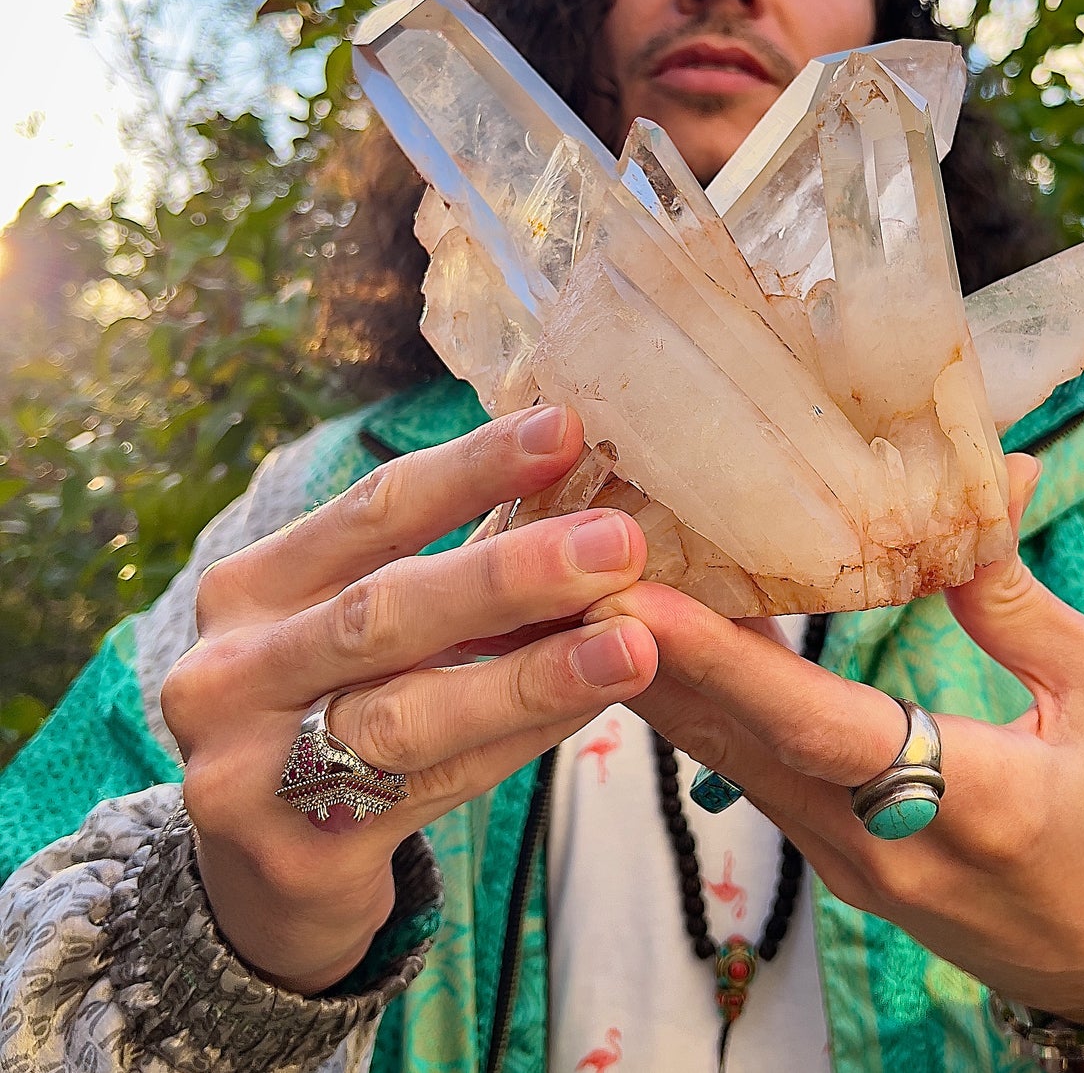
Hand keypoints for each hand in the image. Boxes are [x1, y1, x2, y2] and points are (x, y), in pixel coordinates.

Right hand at [161, 404, 658, 993]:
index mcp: (250, 589)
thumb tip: (579, 500)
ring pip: (409, 713)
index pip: (369, 510)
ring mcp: (247, 772)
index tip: (564, 432)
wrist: (259, 874)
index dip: (470, 469)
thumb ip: (443, 569)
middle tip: (617, 543)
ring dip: (533, 674)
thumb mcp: (354, 625)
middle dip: (510, 574)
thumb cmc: (334, 709)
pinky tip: (588, 707)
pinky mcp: (295, 858)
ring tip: (631, 644)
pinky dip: (519, 741)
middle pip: (382, 610)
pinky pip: (434, 787)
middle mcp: (230, 673)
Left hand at [586, 452, 1083, 1022]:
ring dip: (652, 671)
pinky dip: (695, 697)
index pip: (816, 728)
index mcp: (964, 798)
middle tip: (568, 565)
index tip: (638, 600)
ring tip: (589, 581)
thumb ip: (1020, 599)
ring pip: (718, 754)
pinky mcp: (817, 851)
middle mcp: (873, 836)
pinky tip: (660, 630)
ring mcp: (834, 854)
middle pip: (730, 740)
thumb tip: (991, 476)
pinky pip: (738, 764)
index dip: (725, 664)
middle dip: (642, 653)